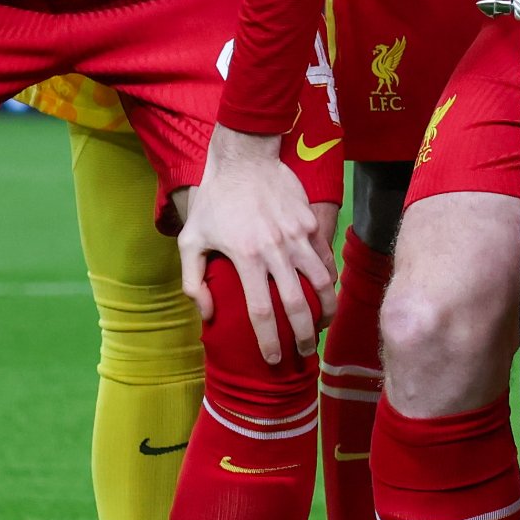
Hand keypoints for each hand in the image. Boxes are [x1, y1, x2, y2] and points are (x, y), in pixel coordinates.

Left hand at [178, 127, 335, 364]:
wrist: (245, 158)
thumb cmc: (214, 201)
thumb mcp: (190, 240)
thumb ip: (194, 282)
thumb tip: (208, 314)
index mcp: (245, 257)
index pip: (260, 311)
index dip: (268, 340)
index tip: (273, 360)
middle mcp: (275, 249)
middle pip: (296, 303)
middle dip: (302, 335)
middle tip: (304, 354)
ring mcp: (297, 235)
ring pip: (321, 282)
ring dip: (325, 309)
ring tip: (323, 327)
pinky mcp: (311, 223)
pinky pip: (325, 258)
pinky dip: (329, 280)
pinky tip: (326, 293)